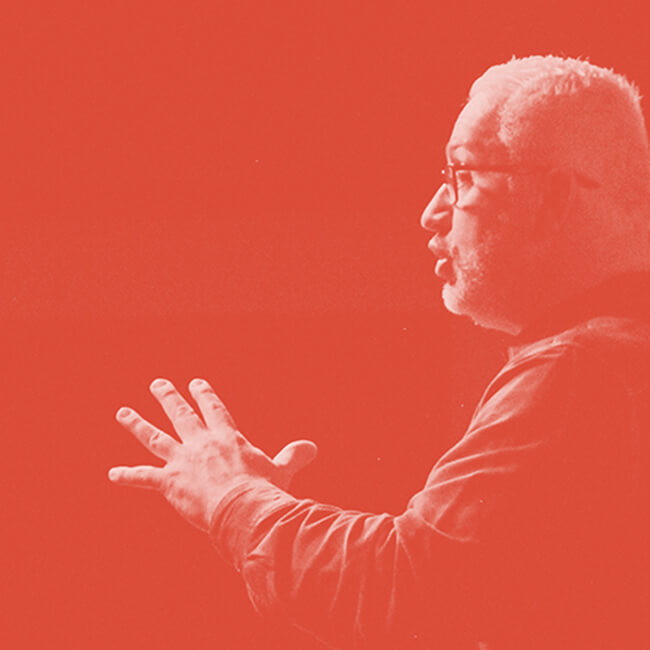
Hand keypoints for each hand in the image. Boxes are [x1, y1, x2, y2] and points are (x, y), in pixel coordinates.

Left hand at [108, 378, 316, 531]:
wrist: (244, 510)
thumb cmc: (264, 491)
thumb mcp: (281, 471)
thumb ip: (294, 456)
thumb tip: (312, 447)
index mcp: (227, 438)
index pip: (214, 410)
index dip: (205, 395)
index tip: (196, 382)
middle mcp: (202, 444)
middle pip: (182, 414)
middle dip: (168, 397)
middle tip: (157, 384)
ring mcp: (183, 461)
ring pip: (155, 437)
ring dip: (137, 424)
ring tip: (122, 412)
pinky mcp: (169, 482)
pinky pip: (143, 478)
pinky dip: (128, 476)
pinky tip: (112, 474)